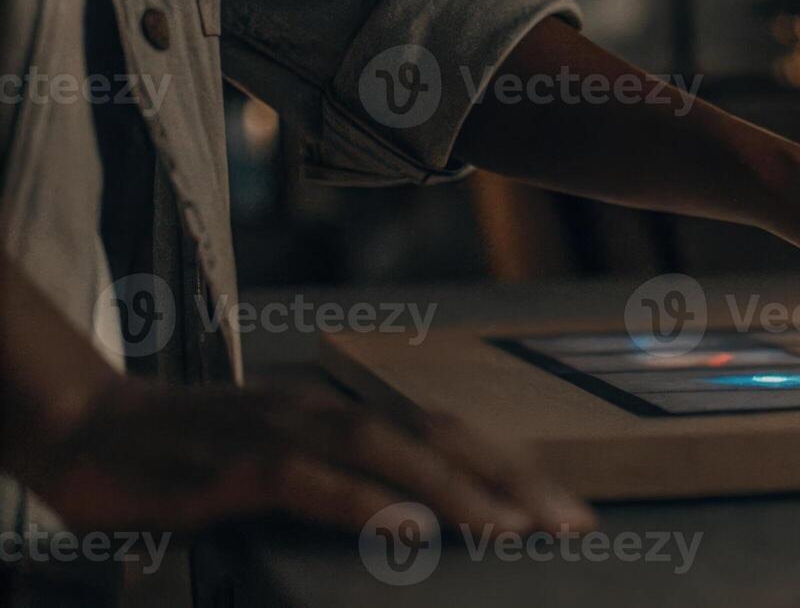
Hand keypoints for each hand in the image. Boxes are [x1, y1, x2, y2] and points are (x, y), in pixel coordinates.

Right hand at [19, 378, 593, 534]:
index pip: (451, 432)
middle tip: (570, 525)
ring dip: (455, 492)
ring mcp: (284, 430)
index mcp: (349, 410)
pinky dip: (364, 503)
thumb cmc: (197, 454)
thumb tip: (424, 519)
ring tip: (510, 530)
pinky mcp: (236, 463)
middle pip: (441, 437)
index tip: (569, 509)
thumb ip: (353, 479)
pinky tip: (406, 529)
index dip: (515, 466)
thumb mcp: (289, 461)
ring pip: (388, 453)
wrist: (89, 429)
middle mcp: (329, 409)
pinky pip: (311, 482)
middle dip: (513, 481)